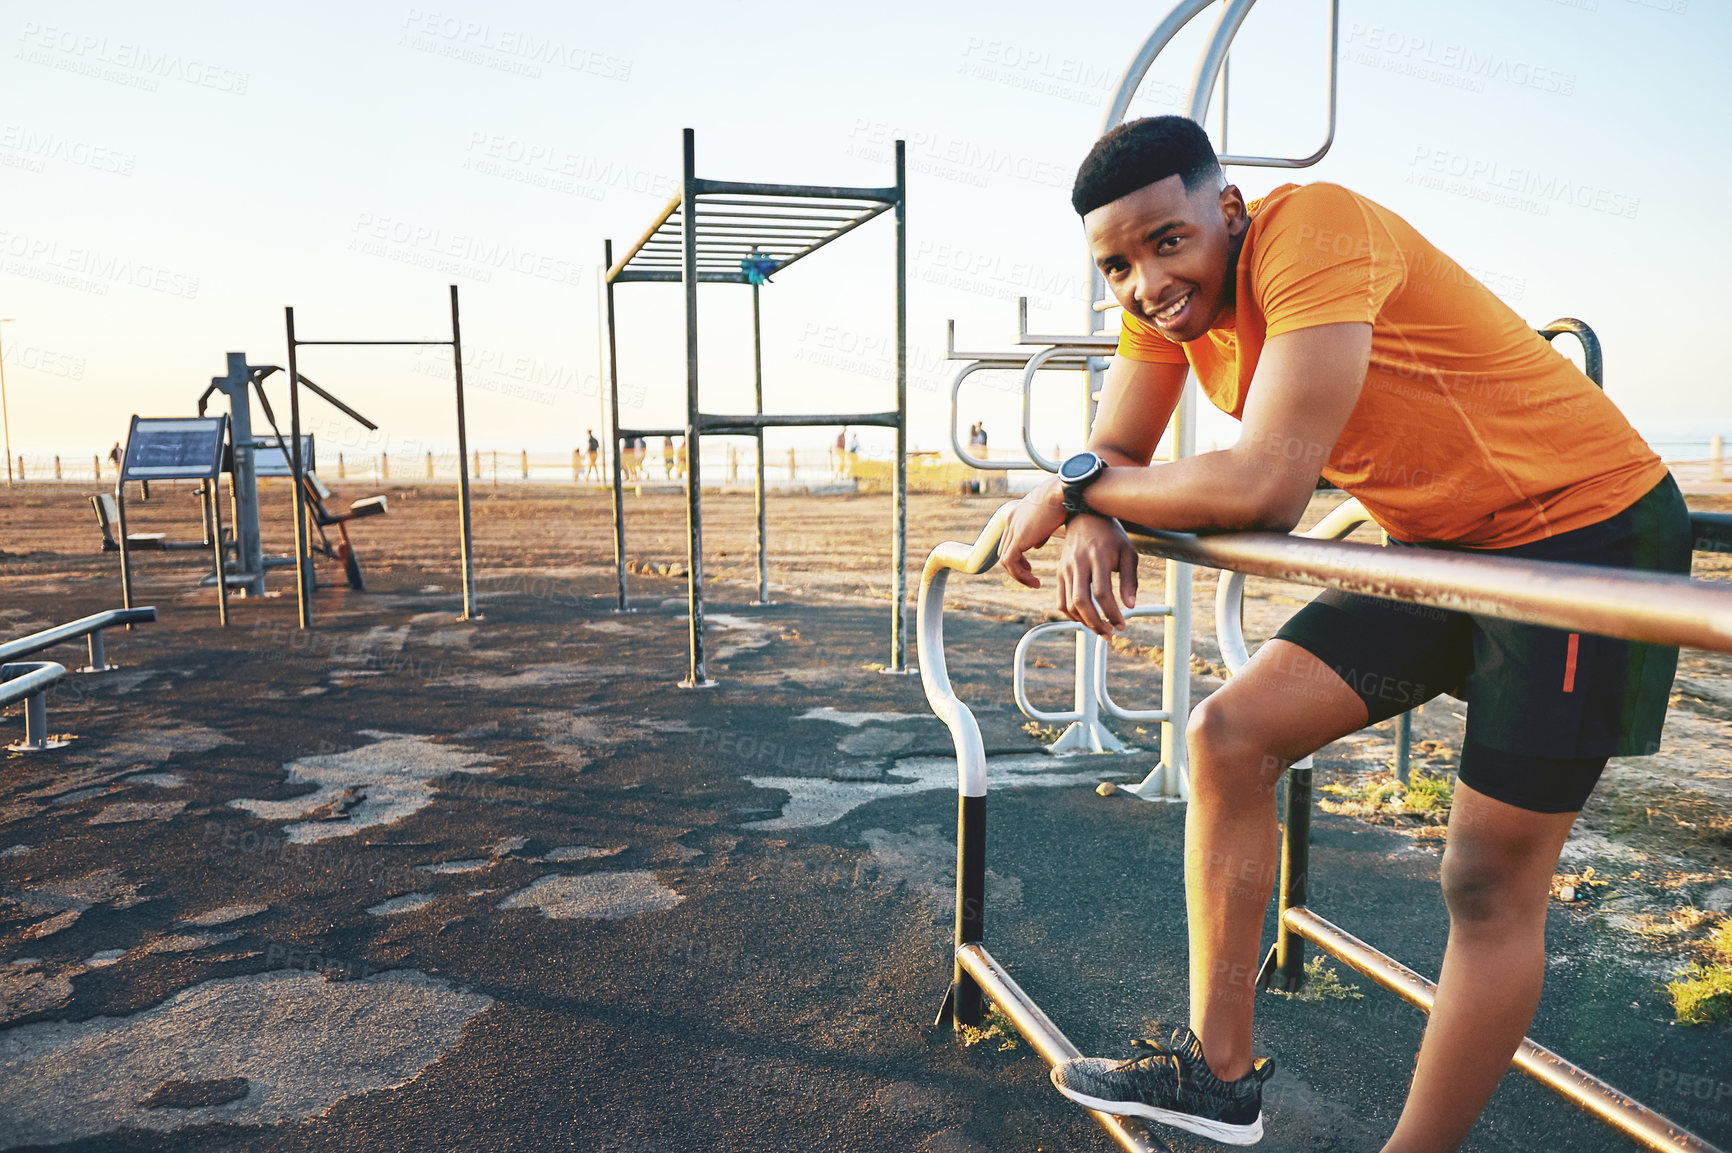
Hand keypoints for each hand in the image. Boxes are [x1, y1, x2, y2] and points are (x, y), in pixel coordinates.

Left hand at [1000, 478, 1066, 588]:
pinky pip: (1010, 562)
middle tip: (1031, 578)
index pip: (1010, 541)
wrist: (1065, 491)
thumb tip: (1035, 546)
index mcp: (1017, 514)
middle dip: (1017, 567)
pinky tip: (1034, 580)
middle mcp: (1011, 520)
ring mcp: (1013, 528)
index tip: (1029, 568)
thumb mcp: (1050, 517)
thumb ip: (1040, 532)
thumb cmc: (1065, 500)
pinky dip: (1020, 574)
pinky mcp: (1018, 537)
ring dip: (1019, 575)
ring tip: (1034, 583)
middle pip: (1004, 550)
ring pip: (1005, 559)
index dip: (1018, 558)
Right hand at [1058, 514, 1137, 636]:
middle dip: (1096, 623)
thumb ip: (1130, 580)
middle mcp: (1078, 563)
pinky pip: (1060, 601)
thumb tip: (1130, 606)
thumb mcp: (1128, 553)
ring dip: (1084, 623)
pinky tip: (1085, 620)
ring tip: (1100, 630)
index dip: (1112, 613)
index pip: (1103, 593)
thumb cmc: (1111, 536)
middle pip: (1082, 602)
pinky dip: (1071, 615)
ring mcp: (1066, 568)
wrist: (1085, 516)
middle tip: (1109, 634)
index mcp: (1098, 558)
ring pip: (1069, 604)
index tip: (1122, 624)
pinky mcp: (1059, 573)